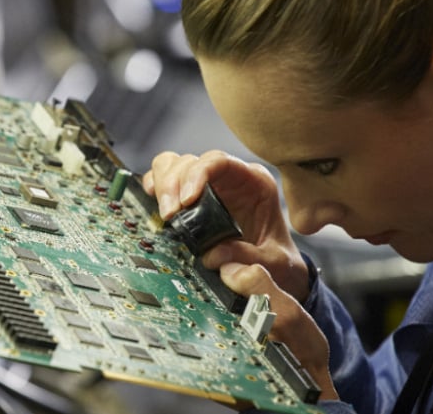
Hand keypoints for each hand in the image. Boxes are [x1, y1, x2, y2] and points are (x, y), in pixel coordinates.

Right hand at [144, 151, 335, 400]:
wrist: (276, 270)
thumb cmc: (278, 259)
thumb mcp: (274, 262)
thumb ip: (250, 258)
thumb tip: (215, 255)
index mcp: (253, 182)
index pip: (218, 161)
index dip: (197, 174)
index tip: (186, 201)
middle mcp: (227, 179)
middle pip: (188, 162)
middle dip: (173, 184)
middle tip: (170, 215)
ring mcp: (205, 187)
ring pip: (171, 166)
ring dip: (161, 187)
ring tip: (165, 216)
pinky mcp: (188, 201)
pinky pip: (162, 183)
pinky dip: (154, 193)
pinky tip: (158, 211)